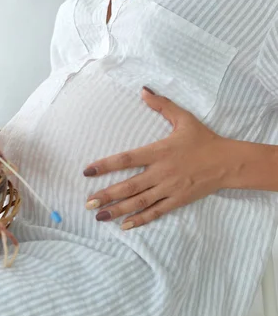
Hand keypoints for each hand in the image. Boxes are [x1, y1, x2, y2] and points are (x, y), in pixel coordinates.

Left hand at [83, 88, 234, 230]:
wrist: (227, 162)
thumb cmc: (203, 139)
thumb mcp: (183, 118)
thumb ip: (162, 105)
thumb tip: (143, 91)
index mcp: (159, 151)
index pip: (127, 159)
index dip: (106, 165)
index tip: (88, 171)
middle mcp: (161, 172)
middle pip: (129, 186)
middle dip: (107, 195)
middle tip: (88, 203)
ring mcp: (169, 188)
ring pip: (139, 202)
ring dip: (118, 210)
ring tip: (99, 216)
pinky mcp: (177, 200)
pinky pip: (155, 212)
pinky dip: (140, 219)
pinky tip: (125, 225)